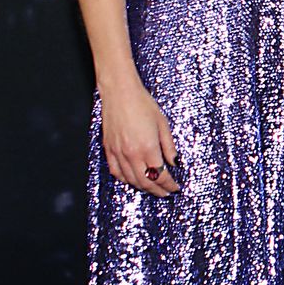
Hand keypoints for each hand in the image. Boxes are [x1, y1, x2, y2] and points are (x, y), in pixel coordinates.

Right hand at [100, 78, 178, 194]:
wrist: (120, 92)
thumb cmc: (142, 103)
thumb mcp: (162, 124)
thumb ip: (169, 146)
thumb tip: (174, 162)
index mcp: (147, 147)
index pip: (160, 175)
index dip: (169, 184)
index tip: (175, 187)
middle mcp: (131, 154)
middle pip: (146, 182)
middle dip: (158, 190)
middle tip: (166, 192)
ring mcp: (118, 152)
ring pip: (131, 180)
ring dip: (143, 187)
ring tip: (152, 188)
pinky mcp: (108, 149)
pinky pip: (116, 172)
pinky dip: (125, 180)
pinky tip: (132, 181)